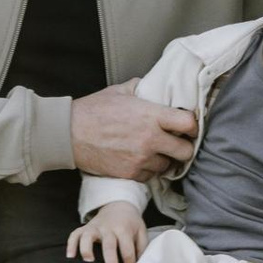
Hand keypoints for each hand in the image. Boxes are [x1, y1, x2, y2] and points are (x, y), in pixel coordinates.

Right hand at [68, 204, 147, 262]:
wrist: (118, 205)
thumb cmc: (130, 222)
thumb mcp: (141, 230)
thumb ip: (142, 247)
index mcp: (123, 229)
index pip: (127, 248)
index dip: (130, 262)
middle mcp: (108, 228)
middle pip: (108, 245)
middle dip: (111, 261)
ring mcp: (94, 227)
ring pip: (88, 237)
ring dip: (87, 249)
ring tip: (89, 262)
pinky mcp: (84, 227)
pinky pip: (74, 235)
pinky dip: (71, 244)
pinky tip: (70, 256)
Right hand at [71, 83, 199, 181]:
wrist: (69, 134)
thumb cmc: (93, 110)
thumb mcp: (121, 91)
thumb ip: (142, 88)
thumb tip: (153, 87)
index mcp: (151, 116)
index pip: (189, 124)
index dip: (193, 126)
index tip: (189, 127)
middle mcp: (150, 139)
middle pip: (185, 152)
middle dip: (184, 148)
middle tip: (177, 143)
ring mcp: (141, 159)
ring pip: (168, 166)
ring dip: (165, 160)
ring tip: (155, 151)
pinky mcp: (131, 174)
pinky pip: (150, 176)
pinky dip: (149, 170)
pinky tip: (141, 159)